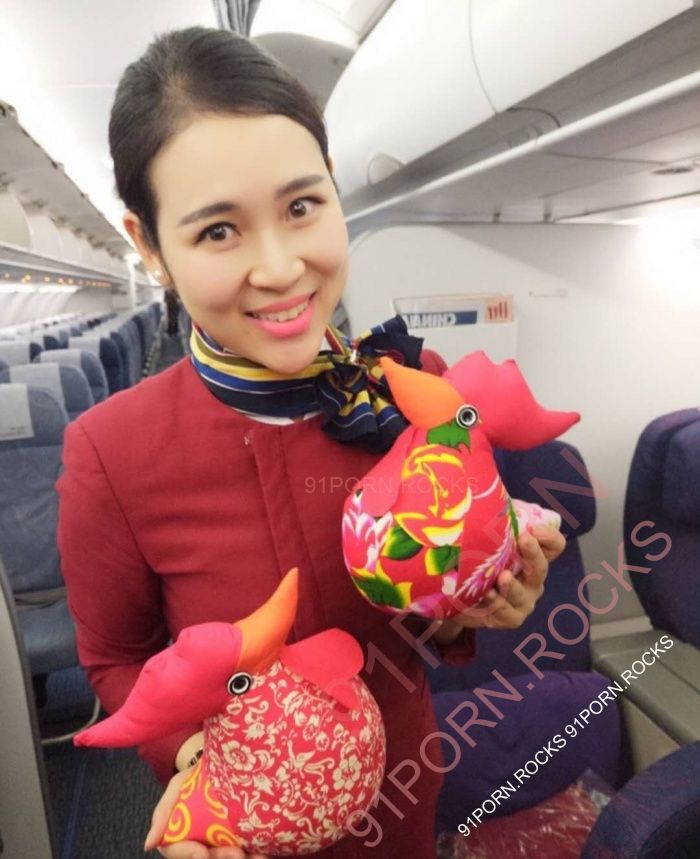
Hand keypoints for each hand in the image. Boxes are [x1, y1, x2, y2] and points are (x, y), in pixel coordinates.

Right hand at [145, 767, 268, 858]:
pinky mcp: (241, 840)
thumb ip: (162, 813)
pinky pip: (247, 852)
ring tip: (254, 855)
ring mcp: (222, 844)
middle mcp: (202, 846)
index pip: (180, 852)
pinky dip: (255, 854)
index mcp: (182, 838)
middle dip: (221, 858)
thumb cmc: (194, 778)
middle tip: (235, 853)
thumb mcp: (176, 787)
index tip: (201, 852)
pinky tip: (264, 852)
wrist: (221, 765)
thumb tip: (149, 846)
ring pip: (227, 857)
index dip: (189, 855)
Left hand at [437, 525, 565, 634]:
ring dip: (512, 585)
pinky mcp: (508, 617)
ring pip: (522, 593)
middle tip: (524, 539)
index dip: (549, 536)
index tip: (533, 528)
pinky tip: (488, 594)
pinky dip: (498, 604)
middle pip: (541, 566)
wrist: (456, 595)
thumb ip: (494, 520)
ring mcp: (523, 600)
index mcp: (531, 556)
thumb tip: (487, 495)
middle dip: (533, 552)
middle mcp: (532, 578)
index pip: (553, 545)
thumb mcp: (486, 537)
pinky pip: (508, 613)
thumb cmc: (476, 560)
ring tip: (502, 576)